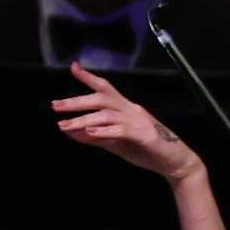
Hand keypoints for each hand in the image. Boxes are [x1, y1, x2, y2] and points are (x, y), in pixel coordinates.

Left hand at [57, 71, 199, 180]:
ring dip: (84, 119)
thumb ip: (94, 135)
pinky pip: (121, 130)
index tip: (73, 68)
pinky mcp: (144, 135)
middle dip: (77, 101)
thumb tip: (70, 130)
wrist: (173, 161)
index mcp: (125, 107)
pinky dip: (104, 131)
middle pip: (102, 98)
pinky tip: (89, 132)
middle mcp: (131, 109)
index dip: (89, 77)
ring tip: (65, 125)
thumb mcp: (115, 142)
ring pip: (107, 114)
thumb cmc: (145, 149)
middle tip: (56, 106)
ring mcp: (138, 120)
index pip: (105, 88)